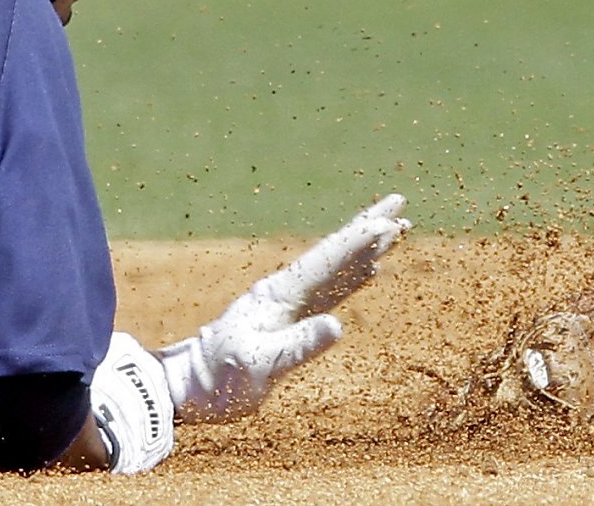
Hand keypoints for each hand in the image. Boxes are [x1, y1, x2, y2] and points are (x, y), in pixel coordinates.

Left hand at [160, 193, 409, 423]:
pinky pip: (332, 292)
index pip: (326, 260)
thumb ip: (298, 345)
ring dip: (366, 249)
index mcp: (281, 294)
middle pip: (336, 253)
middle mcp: (288, 292)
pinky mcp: (293, 321)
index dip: (357, 239)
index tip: (386, 218)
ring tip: (395, 230)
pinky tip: (370, 271)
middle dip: (368, 228)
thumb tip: (338, 326)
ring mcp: (291, 305)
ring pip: (338, 269)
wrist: (193, 389)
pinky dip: (354, 277)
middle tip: (400, 203)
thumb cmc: (221, 379)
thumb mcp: (260, 364)